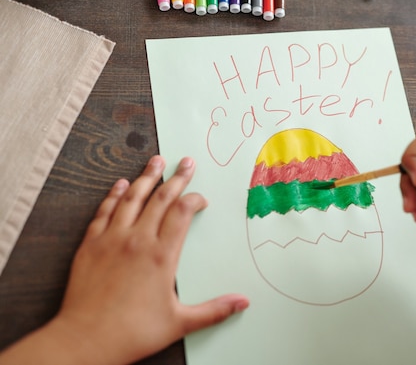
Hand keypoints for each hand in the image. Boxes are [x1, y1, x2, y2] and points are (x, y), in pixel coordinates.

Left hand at [51, 156, 248, 364]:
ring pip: (132, 198)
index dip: (194, 199)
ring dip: (145, 177)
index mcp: (162, 255)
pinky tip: (119, 184)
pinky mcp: (91, 245)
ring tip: (156, 160)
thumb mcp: (180, 322)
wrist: (86, 340)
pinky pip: (104, 211)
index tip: (201, 198)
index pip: (182, 213)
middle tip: (186, 162)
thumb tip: (243, 302)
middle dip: (176, 178)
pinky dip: (113, 195)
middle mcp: (138, 240)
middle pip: (160, 199)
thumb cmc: (133, 332)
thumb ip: (214, 310)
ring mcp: (112, 240)